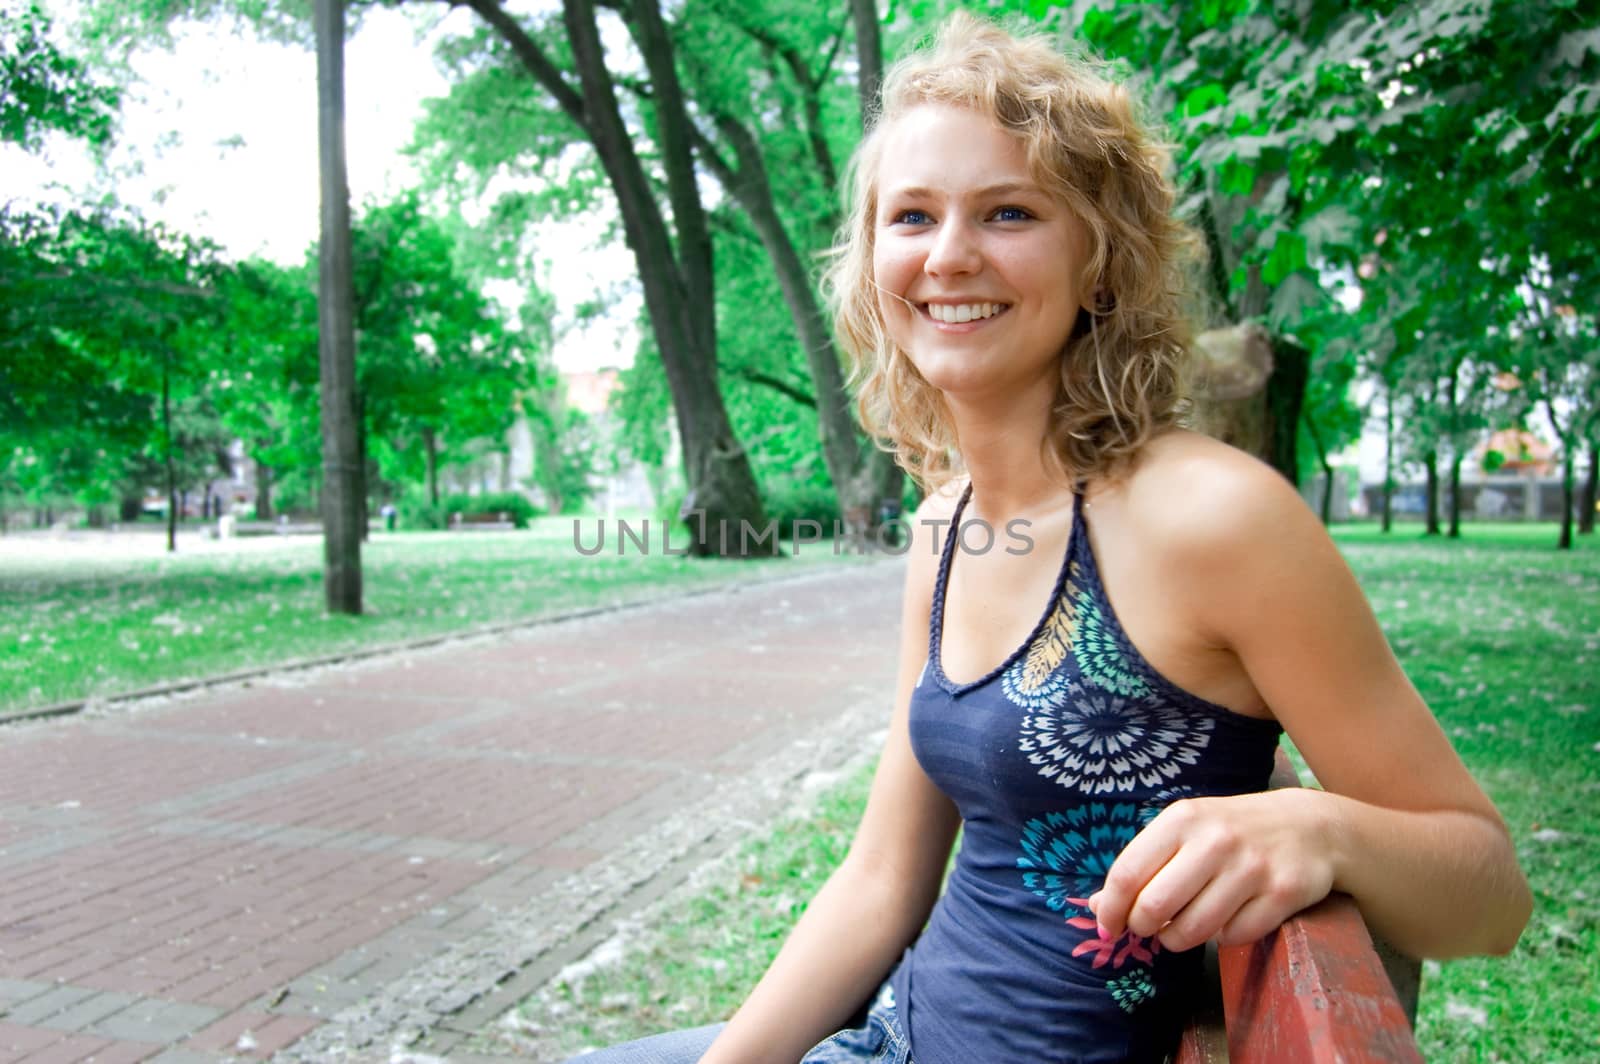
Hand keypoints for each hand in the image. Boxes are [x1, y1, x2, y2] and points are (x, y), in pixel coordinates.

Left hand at [1086, 789, 1336, 952]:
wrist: (1309, 826)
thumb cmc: (1231, 831)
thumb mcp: (1185, 831)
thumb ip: (1143, 864)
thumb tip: (1098, 906)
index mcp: (1182, 819)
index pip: (1128, 873)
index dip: (1110, 908)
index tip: (1108, 926)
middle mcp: (1215, 841)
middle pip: (1155, 907)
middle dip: (1143, 928)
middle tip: (1148, 928)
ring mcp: (1251, 868)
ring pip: (1193, 930)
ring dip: (1178, 940)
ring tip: (1180, 929)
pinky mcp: (1282, 894)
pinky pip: (1234, 937)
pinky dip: (1222, 938)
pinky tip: (1226, 919)